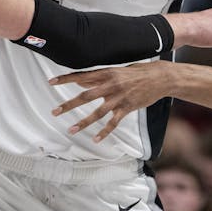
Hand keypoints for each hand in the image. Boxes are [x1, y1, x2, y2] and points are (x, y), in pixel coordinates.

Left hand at [49, 60, 172, 141]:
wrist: (160, 77)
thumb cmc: (139, 72)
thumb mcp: (118, 70)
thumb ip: (100, 77)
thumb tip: (82, 82)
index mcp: (107, 73)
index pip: (82, 76)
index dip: (66, 79)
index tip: (51, 82)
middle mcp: (111, 85)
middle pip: (85, 96)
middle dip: (68, 104)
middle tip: (54, 112)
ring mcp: (119, 97)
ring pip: (97, 112)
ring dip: (83, 122)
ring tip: (70, 130)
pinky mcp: (127, 107)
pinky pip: (113, 122)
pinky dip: (104, 132)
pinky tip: (96, 140)